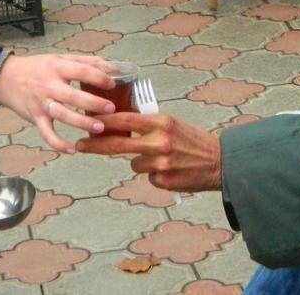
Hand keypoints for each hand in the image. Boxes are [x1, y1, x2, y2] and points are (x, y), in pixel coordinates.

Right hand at [0, 54, 116, 152]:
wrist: (5, 78)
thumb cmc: (36, 67)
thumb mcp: (58, 58)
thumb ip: (84, 61)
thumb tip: (111, 65)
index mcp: (57, 68)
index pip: (81, 71)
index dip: (98, 77)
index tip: (112, 83)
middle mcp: (49, 86)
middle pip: (73, 96)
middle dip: (93, 103)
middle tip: (110, 108)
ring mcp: (42, 103)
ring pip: (63, 115)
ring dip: (81, 123)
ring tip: (99, 127)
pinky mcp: (35, 118)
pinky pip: (47, 133)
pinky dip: (58, 143)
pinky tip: (72, 150)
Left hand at [76, 113, 222, 192]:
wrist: (219, 161)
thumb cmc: (193, 140)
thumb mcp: (172, 124)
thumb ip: (148, 125)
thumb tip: (119, 126)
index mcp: (161, 122)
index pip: (125, 119)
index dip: (103, 121)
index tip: (87, 121)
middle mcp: (159, 141)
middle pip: (118, 144)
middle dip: (95, 145)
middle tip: (80, 145)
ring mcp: (160, 163)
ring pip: (134, 163)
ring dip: (142, 161)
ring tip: (164, 158)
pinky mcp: (163, 180)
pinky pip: (148, 176)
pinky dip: (155, 174)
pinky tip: (172, 170)